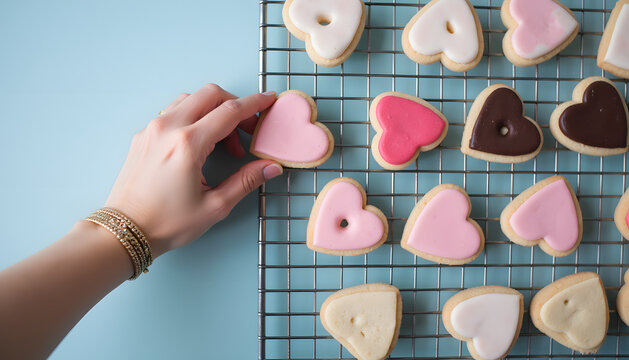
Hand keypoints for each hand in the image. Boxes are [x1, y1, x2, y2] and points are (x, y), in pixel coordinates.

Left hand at [105, 84, 281, 256]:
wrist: (124, 231)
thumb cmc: (166, 222)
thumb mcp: (215, 206)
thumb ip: (245, 181)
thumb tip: (270, 167)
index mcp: (188, 144)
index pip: (230, 111)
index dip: (254, 104)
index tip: (269, 101)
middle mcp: (168, 128)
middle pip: (210, 95)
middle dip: (235, 105)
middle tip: (247, 129)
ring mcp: (152, 129)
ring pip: (190, 100)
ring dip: (213, 111)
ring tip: (223, 142)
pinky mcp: (143, 136)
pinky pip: (173, 112)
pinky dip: (194, 117)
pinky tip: (201, 143)